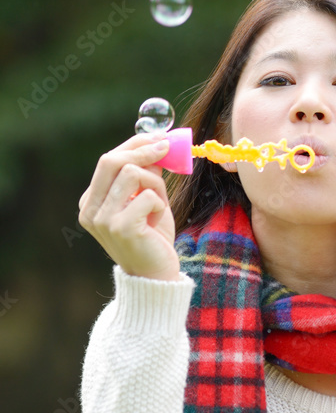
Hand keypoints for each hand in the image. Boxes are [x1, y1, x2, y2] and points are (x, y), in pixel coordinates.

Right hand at [78, 133, 180, 280]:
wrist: (156, 275)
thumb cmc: (152, 237)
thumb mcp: (149, 199)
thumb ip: (147, 174)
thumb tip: (158, 143)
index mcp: (91, 201)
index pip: (108, 159)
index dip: (134, 145)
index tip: (158, 137)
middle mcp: (90, 210)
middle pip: (111, 160)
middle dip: (143, 151)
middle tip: (167, 149)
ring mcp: (102, 220)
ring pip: (132, 174)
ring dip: (155, 185)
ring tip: (160, 206)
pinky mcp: (120, 228)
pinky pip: (147, 196)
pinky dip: (159, 205)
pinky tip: (156, 223)